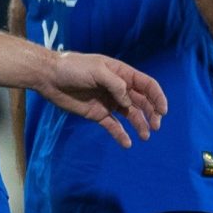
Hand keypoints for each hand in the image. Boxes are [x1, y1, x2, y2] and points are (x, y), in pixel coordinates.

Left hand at [37, 50, 166, 148]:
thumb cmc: (73, 68)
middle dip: (151, 113)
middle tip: (155, 127)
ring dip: (139, 125)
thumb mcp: (97, 70)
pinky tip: (127, 144)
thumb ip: (116, 85)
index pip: (146, 85)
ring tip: (144, 137)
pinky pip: (113, 125)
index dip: (157, 97)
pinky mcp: (98, 114)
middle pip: (141, 102)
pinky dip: (120, 134)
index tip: (163, 111)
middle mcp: (118, 88)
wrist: (50, 77)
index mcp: (122, 74)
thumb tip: (128, 102)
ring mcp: (109, 101)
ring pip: (130, 114)